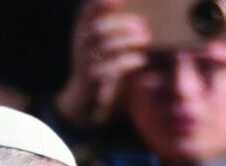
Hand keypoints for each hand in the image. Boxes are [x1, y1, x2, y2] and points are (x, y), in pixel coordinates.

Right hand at [55, 0, 150, 125]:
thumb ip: (111, 29)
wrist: (83, 97)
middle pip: (100, 29)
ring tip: (145, 39)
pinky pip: (113, 67)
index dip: (99, 5)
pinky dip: (129, 61)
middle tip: (143, 25)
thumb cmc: (98, 64)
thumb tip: (140, 17)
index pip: (85, 13)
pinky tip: (141, 60)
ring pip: (107, 46)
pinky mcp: (93, 78)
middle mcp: (80, 45)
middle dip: (123, 24)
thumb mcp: (97, 44)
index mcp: (81, 32)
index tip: (118, 0)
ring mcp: (85, 62)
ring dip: (129, 40)